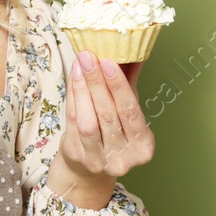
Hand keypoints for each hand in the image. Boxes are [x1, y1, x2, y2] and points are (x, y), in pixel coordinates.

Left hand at [52, 50, 154, 200]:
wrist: (91, 166)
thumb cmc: (114, 131)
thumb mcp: (126, 110)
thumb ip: (130, 84)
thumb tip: (136, 50)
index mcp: (143, 147)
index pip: (131, 112)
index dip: (119, 87)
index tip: (109, 62)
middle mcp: (124, 158)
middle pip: (108, 115)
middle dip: (97, 83)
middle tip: (89, 56)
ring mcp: (99, 161)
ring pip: (88, 121)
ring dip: (82, 90)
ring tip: (80, 65)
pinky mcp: (78, 157)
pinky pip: (72, 123)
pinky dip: (72, 98)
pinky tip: (73, 79)